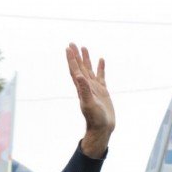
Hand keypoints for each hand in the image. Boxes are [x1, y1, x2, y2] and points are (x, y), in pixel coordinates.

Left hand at [66, 43, 114, 157]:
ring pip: (89, 70)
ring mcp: (94, 88)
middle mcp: (86, 86)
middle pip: (80, 67)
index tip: (68, 48)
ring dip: (86, 59)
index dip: (71, 60)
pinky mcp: (103, 91)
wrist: (102, 128)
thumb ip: (84, 90)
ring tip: (84, 47)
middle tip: (72, 43)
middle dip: (76, 56)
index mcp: (81, 88)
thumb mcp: (89, 104)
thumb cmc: (95, 119)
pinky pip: (101, 76)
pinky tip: (101, 60)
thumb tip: (78, 76)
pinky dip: (100, 68)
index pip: (75, 70)